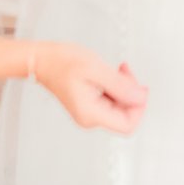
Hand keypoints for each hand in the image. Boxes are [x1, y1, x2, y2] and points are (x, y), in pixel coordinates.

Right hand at [33, 43, 147, 134]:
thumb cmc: (63, 62)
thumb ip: (121, 86)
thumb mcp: (97, 70)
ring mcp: (89, 112)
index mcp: (91, 114)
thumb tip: (140, 98)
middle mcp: (90, 118)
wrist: (42, 60)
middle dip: (131, 93)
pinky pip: (111, 101)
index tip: (139, 87)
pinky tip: (111, 74)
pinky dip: (116, 87)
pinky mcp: (89, 105)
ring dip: (124, 88)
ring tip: (117, 69)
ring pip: (120, 107)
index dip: (139, 107)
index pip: (127, 125)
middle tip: (125, 71)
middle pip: (125, 115)